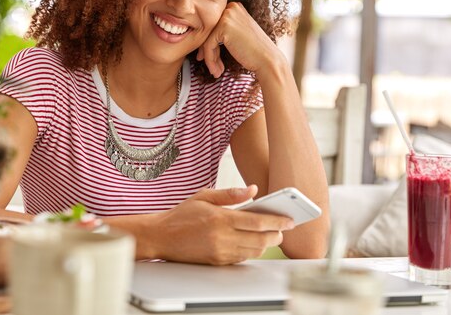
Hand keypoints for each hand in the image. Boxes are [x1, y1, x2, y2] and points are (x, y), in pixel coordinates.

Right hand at [150, 186, 294, 264]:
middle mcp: (222, 237)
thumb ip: (230, 194)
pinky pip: (242, 258)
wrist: (161, 236)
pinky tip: (252, 242)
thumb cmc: (181, 215)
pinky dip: (252, 250)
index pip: (257, 221)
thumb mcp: (204, 196)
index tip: (289, 220)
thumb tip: (252, 189)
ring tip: (269, 235)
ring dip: (265, 244)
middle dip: (276, 234)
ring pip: (254, 251)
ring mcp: (220, 251)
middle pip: (260, 239)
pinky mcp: (217, 261)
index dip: (277, 221)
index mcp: (220, 218)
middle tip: (282, 229)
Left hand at [196, 2, 280, 77]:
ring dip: (210, 59)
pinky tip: (216, 71)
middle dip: (208, 52)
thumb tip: (202, 37)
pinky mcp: (223, 27)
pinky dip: (210, 60)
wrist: (268, 60)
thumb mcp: (238, 34)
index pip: (213, 26)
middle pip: (209, 32)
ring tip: (216, 72)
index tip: (211, 58)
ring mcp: (227, 16)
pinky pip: (208, 46)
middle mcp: (230, 8)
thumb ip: (223, 30)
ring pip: (207, 40)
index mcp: (234, 7)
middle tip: (212, 67)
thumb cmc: (254, 51)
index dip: (210, 44)